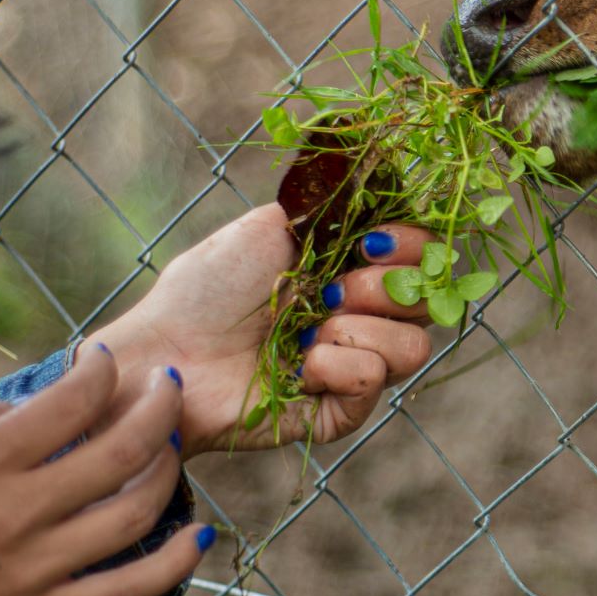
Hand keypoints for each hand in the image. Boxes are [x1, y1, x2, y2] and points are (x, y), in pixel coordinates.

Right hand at [0, 349, 206, 595]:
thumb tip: (23, 405)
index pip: (69, 403)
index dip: (100, 372)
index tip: (105, 361)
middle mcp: (17, 513)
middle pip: (122, 450)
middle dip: (158, 408)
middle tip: (168, 388)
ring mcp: (38, 569)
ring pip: (137, 512)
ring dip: (168, 473)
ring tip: (173, 451)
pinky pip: (132, 590)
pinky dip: (175, 563)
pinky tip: (200, 536)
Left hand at [84, 205, 437, 453]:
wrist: (168, 350)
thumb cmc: (205, 289)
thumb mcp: (269, 227)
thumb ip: (331, 207)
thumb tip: (380, 184)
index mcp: (350, 271)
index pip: (424, 257)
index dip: (414, 246)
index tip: (371, 241)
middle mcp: (359, 318)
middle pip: (427, 302)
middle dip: (381, 289)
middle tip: (325, 291)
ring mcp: (351, 366)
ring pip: (413, 349)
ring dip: (359, 331)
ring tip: (307, 336)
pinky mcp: (338, 411)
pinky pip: (374, 384)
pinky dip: (338, 368)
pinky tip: (298, 367)